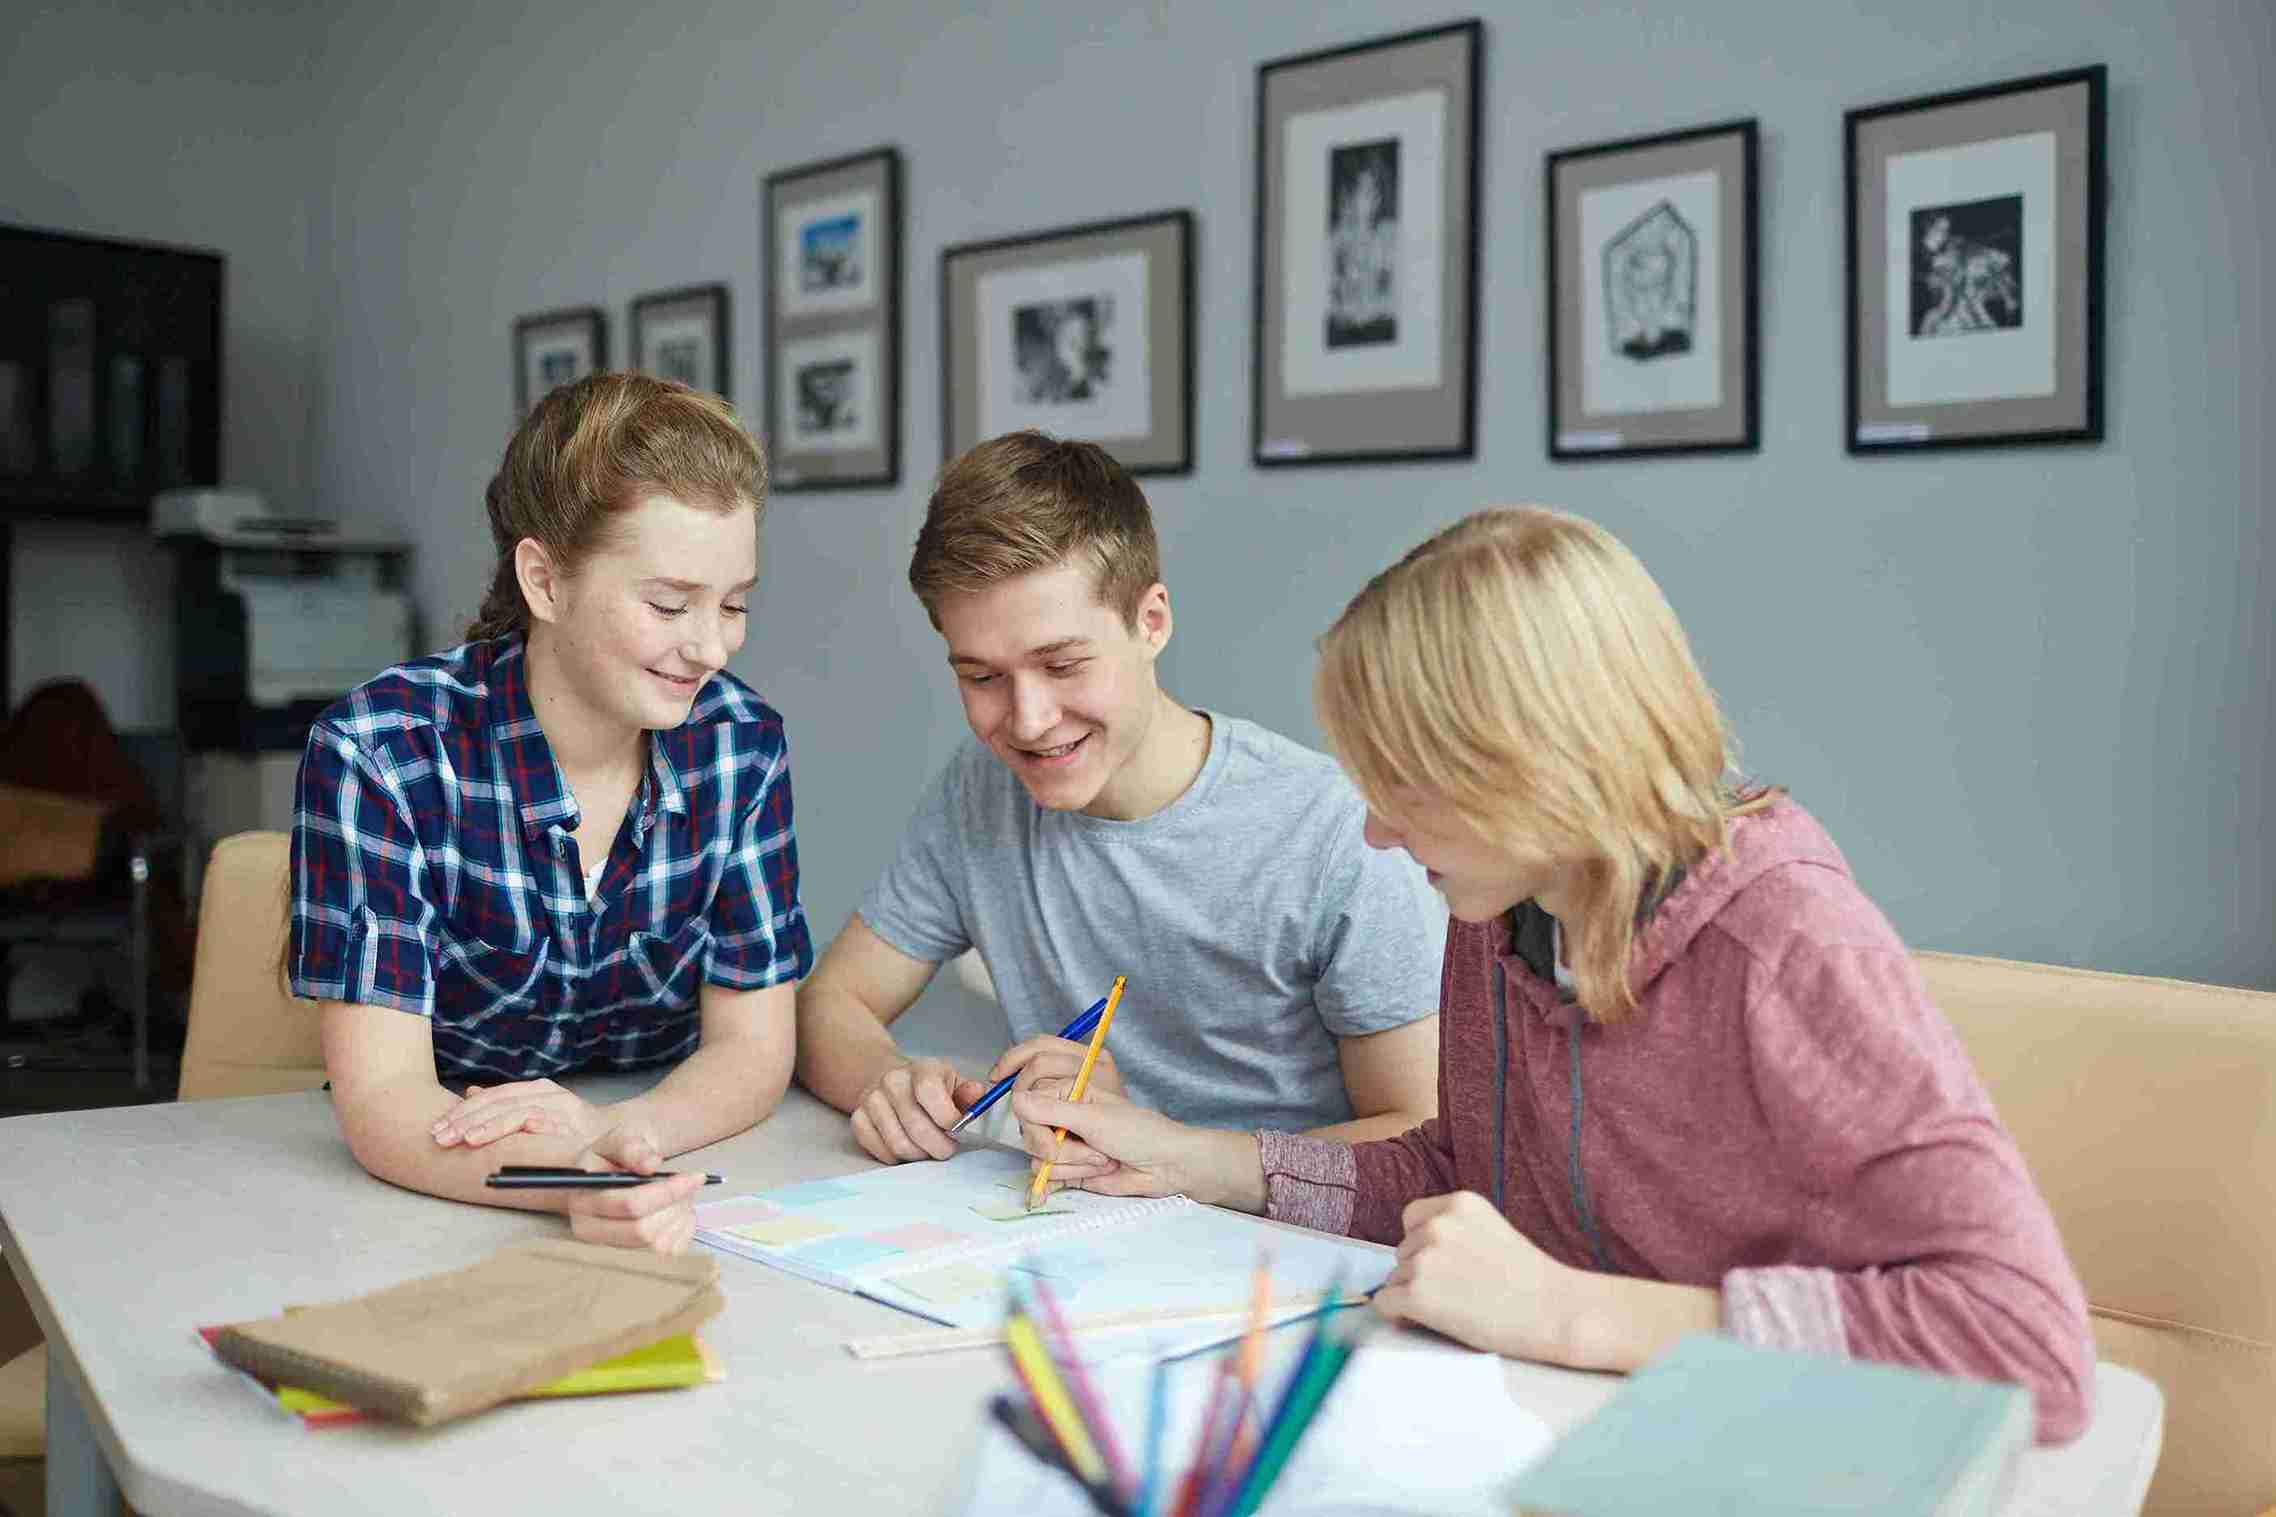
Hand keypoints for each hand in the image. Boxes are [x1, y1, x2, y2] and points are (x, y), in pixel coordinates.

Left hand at [431, 1079, 604, 1148]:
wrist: (621, 1139)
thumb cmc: (575, 1131)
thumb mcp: (538, 1113)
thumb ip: (507, 1105)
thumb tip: (469, 1092)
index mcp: (535, 1090)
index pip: (492, 1096)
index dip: (462, 1112)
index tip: (436, 1129)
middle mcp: (548, 1093)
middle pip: (499, 1102)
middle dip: (466, 1120)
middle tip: (440, 1137)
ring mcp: (561, 1106)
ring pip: (517, 1111)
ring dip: (487, 1126)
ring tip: (463, 1140)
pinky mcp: (573, 1123)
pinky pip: (542, 1122)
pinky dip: (520, 1127)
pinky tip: (501, 1136)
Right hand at [560, 1126, 705, 1253]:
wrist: (608, 1176)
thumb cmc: (613, 1158)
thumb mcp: (618, 1140)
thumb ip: (631, 1147)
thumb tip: (650, 1164)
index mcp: (582, 1201)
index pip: (630, 1205)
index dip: (668, 1191)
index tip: (695, 1177)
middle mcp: (590, 1232)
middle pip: (644, 1231)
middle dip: (675, 1206)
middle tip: (690, 1186)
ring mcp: (609, 1251)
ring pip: (657, 1246)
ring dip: (680, 1218)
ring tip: (682, 1196)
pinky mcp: (630, 1261)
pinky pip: (667, 1255)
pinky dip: (683, 1232)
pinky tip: (678, 1213)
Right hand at [851, 1056, 984, 1163]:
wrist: (890, 1080)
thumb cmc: (928, 1087)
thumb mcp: (952, 1082)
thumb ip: (968, 1092)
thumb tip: (979, 1094)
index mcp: (921, 1070)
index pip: (930, 1092)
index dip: (947, 1118)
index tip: (957, 1129)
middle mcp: (893, 1082)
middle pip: (916, 1127)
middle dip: (938, 1147)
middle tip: (947, 1149)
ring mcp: (872, 1100)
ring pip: (898, 1144)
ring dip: (919, 1154)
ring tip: (928, 1149)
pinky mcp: (858, 1119)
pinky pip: (879, 1150)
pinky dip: (897, 1157)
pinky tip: (908, 1147)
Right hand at [1010, 1085, 1255, 1205]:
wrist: (1162, 1166)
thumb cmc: (1137, 1131)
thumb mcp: (1094, 1117)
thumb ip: (1052, 1109)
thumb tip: (1016, 1099)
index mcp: (1068, 1091)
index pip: (1026, 1102)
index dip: (1034, 1121)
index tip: (1055, 1133)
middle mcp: (1061, 1115)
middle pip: (1028, 1132)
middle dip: (1059, 1148)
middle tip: (1092, 1146)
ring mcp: (1063, 1142)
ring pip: (1037, 1156)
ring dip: (1073, 1163)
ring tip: (1102, 1158)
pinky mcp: (1066, 1167)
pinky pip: (1045, 1175)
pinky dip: (1067, 1178)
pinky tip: (1090, 1173)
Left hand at [1370, 1192, 1580, 1361]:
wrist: (1555, 1312)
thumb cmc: (1530, 1279)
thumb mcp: (1491, 1230)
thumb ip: (1454, 1231)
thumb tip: (1415, 1253)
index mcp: (1457, 1203)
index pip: (1412, 1218)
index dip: (1423, 1244)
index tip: (1446, 1265)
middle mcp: (1436, 1224)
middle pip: (1403, 1251)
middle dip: (1421, 1272)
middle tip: (1458, 1292)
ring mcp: (1424, 1259)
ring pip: (1395, 1279)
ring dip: (1414, 1295)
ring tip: (1456, 1307)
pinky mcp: (1416, 1294)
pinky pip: (1385, 1304)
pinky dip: (1400, 1316)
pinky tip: (1428, 1320)